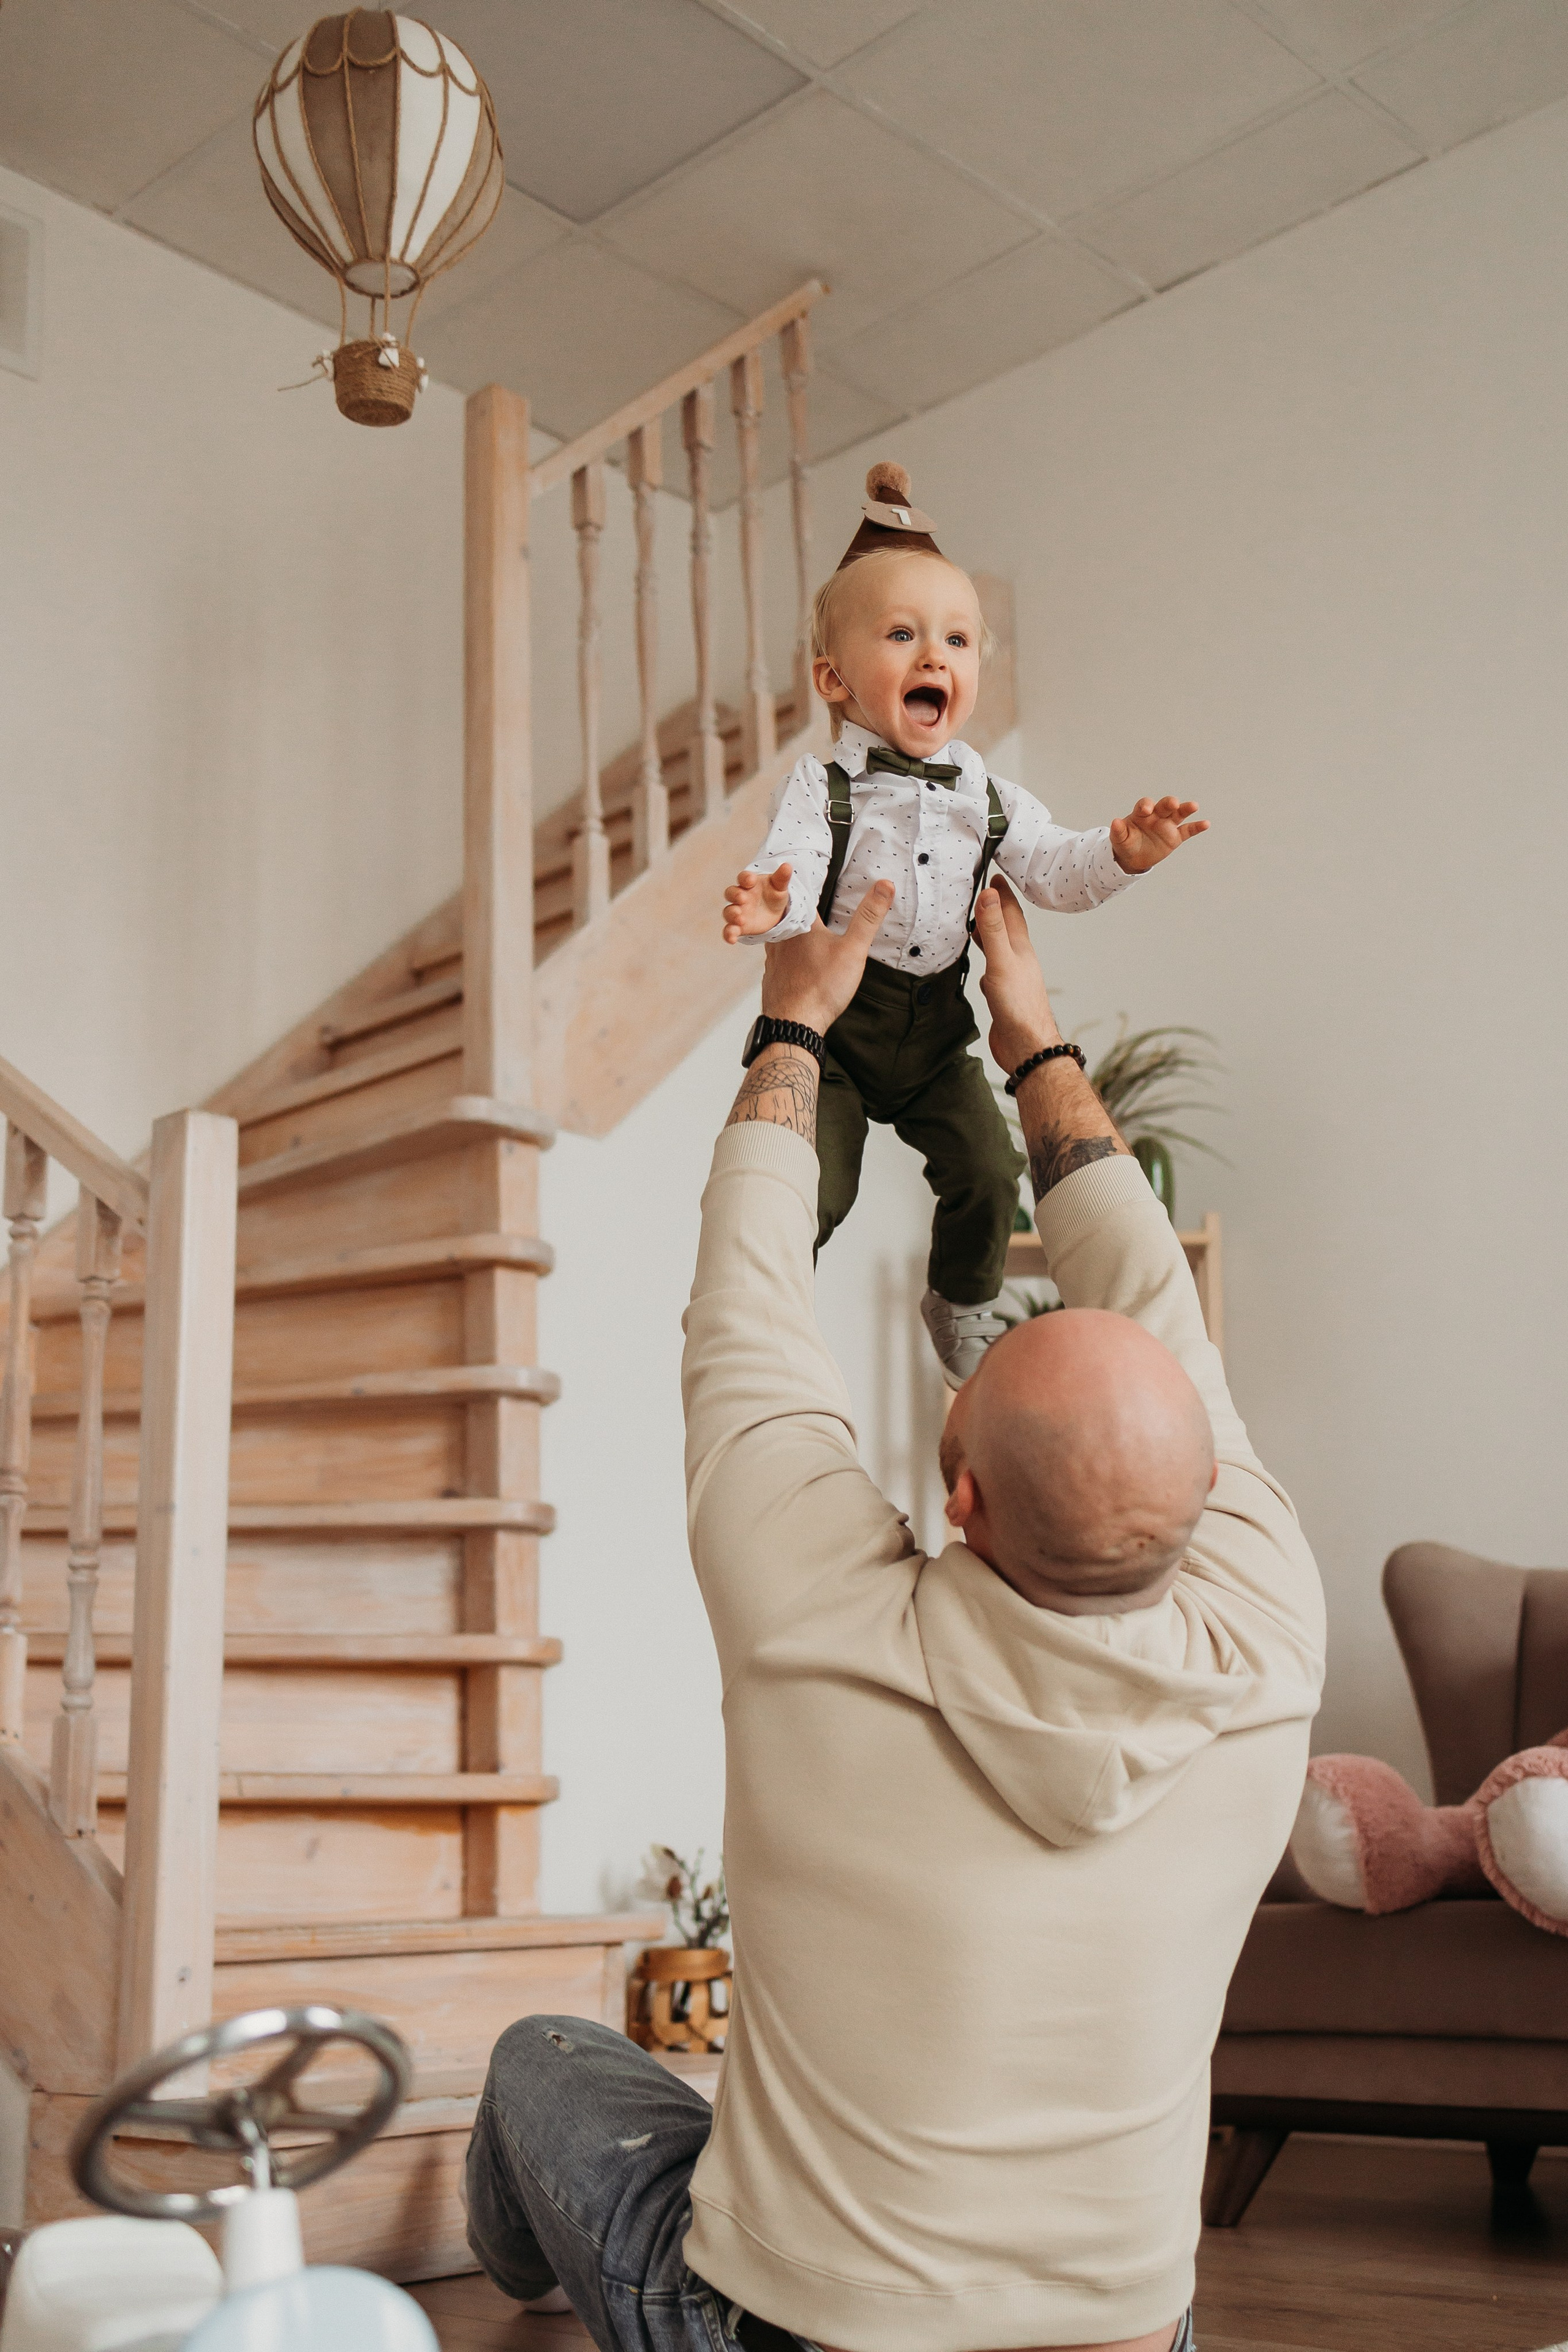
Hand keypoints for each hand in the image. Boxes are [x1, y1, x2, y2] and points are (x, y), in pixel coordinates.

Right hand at [722, 862, 791, 942]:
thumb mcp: (780, 886)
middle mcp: (740, 896)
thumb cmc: (774, 895)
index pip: (743, 877)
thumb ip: (782, 877)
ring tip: (740, 918)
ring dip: (732, 914)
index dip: (745, 878)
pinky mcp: (739, 927)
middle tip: (744, 899)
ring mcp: (738, 912)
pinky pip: (729, 930)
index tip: (751, 880)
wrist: (775, 913)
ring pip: (728, 911)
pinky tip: (732, 940)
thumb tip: (788, 866)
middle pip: (731, 893)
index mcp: (749, 883)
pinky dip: (728, 935)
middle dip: (735, 895)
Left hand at [760, 880, 894, 1034]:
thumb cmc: (823, 987)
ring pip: (781, 934)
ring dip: (791, 929)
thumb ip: (868, 916)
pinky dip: (786, 953)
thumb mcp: (853, 949)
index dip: (808, 883)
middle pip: (789, 913)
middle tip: (813, 901)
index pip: (801, 892)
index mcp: (800, 924)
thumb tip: (885, 884)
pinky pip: (777, 956)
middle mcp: (781, 936)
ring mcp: (772, 957)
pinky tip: (797, 959)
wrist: (794, 1023)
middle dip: (801, 907)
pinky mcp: (771, 975)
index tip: (812, 873)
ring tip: (806, 926)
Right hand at [972, 878, 1062, 1074]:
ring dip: (988, 933)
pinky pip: (991, 969)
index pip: (1011, 912)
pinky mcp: (1002, 994)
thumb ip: (994, 929)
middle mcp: (1017, 959)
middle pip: (1006, 927)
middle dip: (995, 908)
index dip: (1002, 893)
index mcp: (1020, 948)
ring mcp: (1010, 977)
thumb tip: (988, 894)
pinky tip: (977, 963)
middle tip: (982, 891)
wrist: (1025, 1046)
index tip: (994, 874)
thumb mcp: (1002, 961)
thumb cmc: (1018, 1006)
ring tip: (974, 921)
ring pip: (998, 948)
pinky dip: (983, 959)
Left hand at [1109, 796, 1208, 873]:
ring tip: (1193, 806)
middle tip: (1172, 804)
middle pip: (1164, 805)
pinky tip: (1206, 824)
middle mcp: (1156, 816)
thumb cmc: (1126, 843)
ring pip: (1178, 814)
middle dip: (1168, 803)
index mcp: (1141, 813)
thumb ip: (1118, 831)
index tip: (1146, 809)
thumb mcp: (1119, 839)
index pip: (1145, 804)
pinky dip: (1196, 827)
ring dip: (1185, 809)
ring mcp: (1167, 825)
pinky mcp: (1175, 837)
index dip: (1146, 805)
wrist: (1133, 858)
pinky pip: (1187, 830)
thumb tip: (1114, 822)